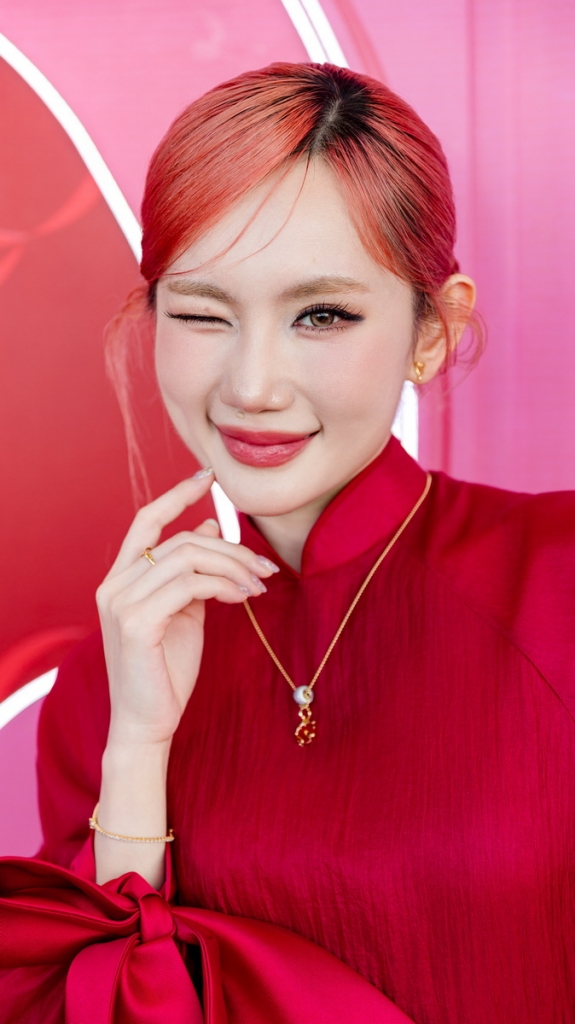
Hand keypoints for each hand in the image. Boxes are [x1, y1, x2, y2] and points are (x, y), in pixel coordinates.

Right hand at [96, 471, 277, 747]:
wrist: (148, 723)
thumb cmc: (166, 670)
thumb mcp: (184, 611)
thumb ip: (191, 570)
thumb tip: (208, 525)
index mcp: (120, 579)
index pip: (146, 521)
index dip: (177, 495)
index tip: (209, 478)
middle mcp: (113, 585)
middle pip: (180, 541)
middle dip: (230, 548)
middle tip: (265, 567)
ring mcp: (120, 603)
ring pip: (187, 558)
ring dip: (233, 567)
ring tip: (260, 585)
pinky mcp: (135, 623)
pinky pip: (189, 585)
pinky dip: (223, 586)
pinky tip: (242, 597)